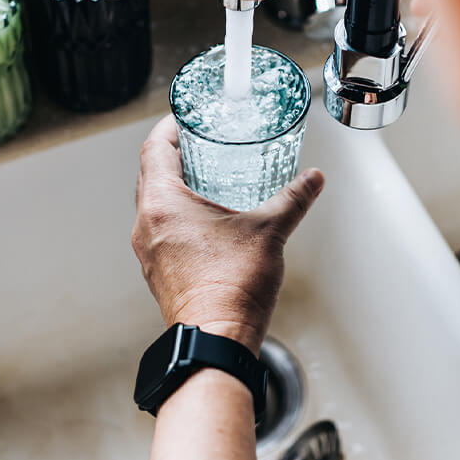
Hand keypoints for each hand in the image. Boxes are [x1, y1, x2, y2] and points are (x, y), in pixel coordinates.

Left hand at [132, 115, 324, 354]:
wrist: (216, 342)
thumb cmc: (232, 288)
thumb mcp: (268, 231)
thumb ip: (293, 199)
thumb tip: (312, 180)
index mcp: (163, 205)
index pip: (154, 149)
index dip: (168, 128)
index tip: (183, 117)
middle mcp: (146, 225)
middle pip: (150, 175)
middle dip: (172, 155)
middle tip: (197, 142)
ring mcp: (148, 251)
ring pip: (153, 204)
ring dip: (172, 186)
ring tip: (202, 177)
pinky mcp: (157, 271)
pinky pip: (159, 229)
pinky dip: (175, 215)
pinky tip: (203, 219)